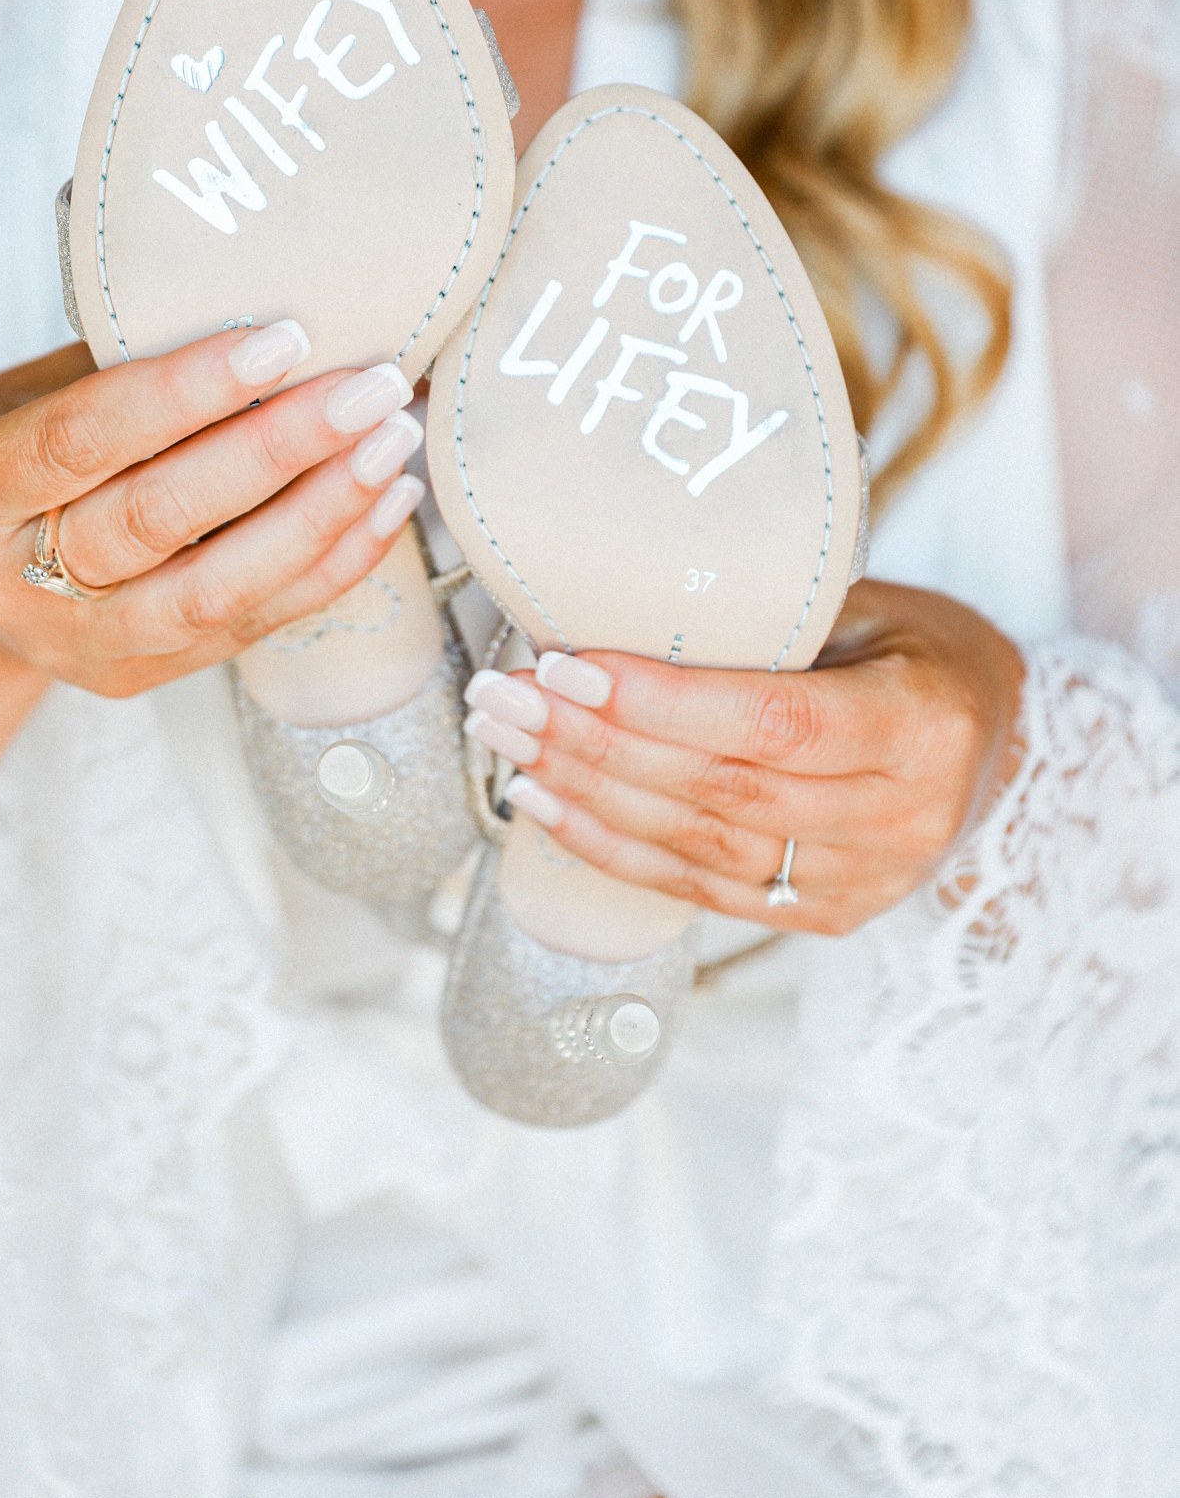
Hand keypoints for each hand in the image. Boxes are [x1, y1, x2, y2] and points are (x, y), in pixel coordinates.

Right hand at [0, 321, 425, 824]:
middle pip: (158, 518)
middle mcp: (15, 582)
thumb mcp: (19, 397)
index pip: (81, 438)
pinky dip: (329, 566)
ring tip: (390, 444)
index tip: (282, 338)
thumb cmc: (4, 460)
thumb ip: (114, 365)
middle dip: (277, 449)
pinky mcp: (141, 677)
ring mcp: (81, 643)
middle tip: (369, 388)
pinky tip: (385, 506)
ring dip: (320, 515)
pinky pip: (250, 626)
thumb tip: (263, 298)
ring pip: (214, 590)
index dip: (183, 390)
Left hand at [461, 582, 1025, 934]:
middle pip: (721, 789)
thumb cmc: (914, 648)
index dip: (661, 703)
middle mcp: (898, 817)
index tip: (566, 665)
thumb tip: (613, 583)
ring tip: (503, 740)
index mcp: (921, 724)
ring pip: (700, 845)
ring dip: (585, 793)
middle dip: (594, 743)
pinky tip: (542, 804)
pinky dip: (611, 847)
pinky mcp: (822, 914)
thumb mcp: (869, 605)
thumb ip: (769, 614)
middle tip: (502, 696)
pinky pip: (700, 887)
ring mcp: (861, 879)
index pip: (774, 721)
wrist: (994, 742)